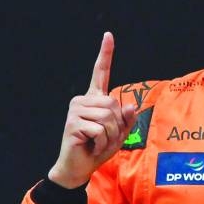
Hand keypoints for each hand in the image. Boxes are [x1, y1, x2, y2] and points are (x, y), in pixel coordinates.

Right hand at [47, 32, 137, 188]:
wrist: (79, 167)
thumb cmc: (98, 149)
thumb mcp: (119, 134)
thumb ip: (127, 119)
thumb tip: (130, 105)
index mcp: (95, 99)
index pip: (101, 73)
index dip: (105, 54)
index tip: (108, 35)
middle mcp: (83, 100)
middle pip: (114, 105)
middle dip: (117, 126)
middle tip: (104, 138)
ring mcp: (75, 110)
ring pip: (109, 118)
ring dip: (110, 136)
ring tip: (97, 142)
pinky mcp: (72, 123)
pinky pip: (101, 130)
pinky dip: (102, 142)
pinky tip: (91, 146)